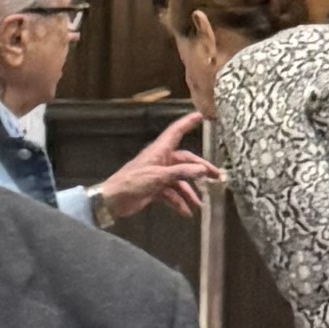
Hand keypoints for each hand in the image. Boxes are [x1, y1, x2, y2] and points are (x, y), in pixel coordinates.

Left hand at [94, 124, 211, 219]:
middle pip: (185, 161)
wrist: (112, 200)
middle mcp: (161, 160)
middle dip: (200, 170)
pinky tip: (186, 212)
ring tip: (200, 204)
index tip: (201, 115)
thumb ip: (181, 173)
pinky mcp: (155, 189)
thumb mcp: (158, 176)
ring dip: (190, 192)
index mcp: (160, 151)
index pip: (176, 132)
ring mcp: (159, 175)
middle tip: (216, 177)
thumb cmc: (132, 182)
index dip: (188, 122)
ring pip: (180, 180)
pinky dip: (179, 202)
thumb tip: (201, 170)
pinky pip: (172, 194)